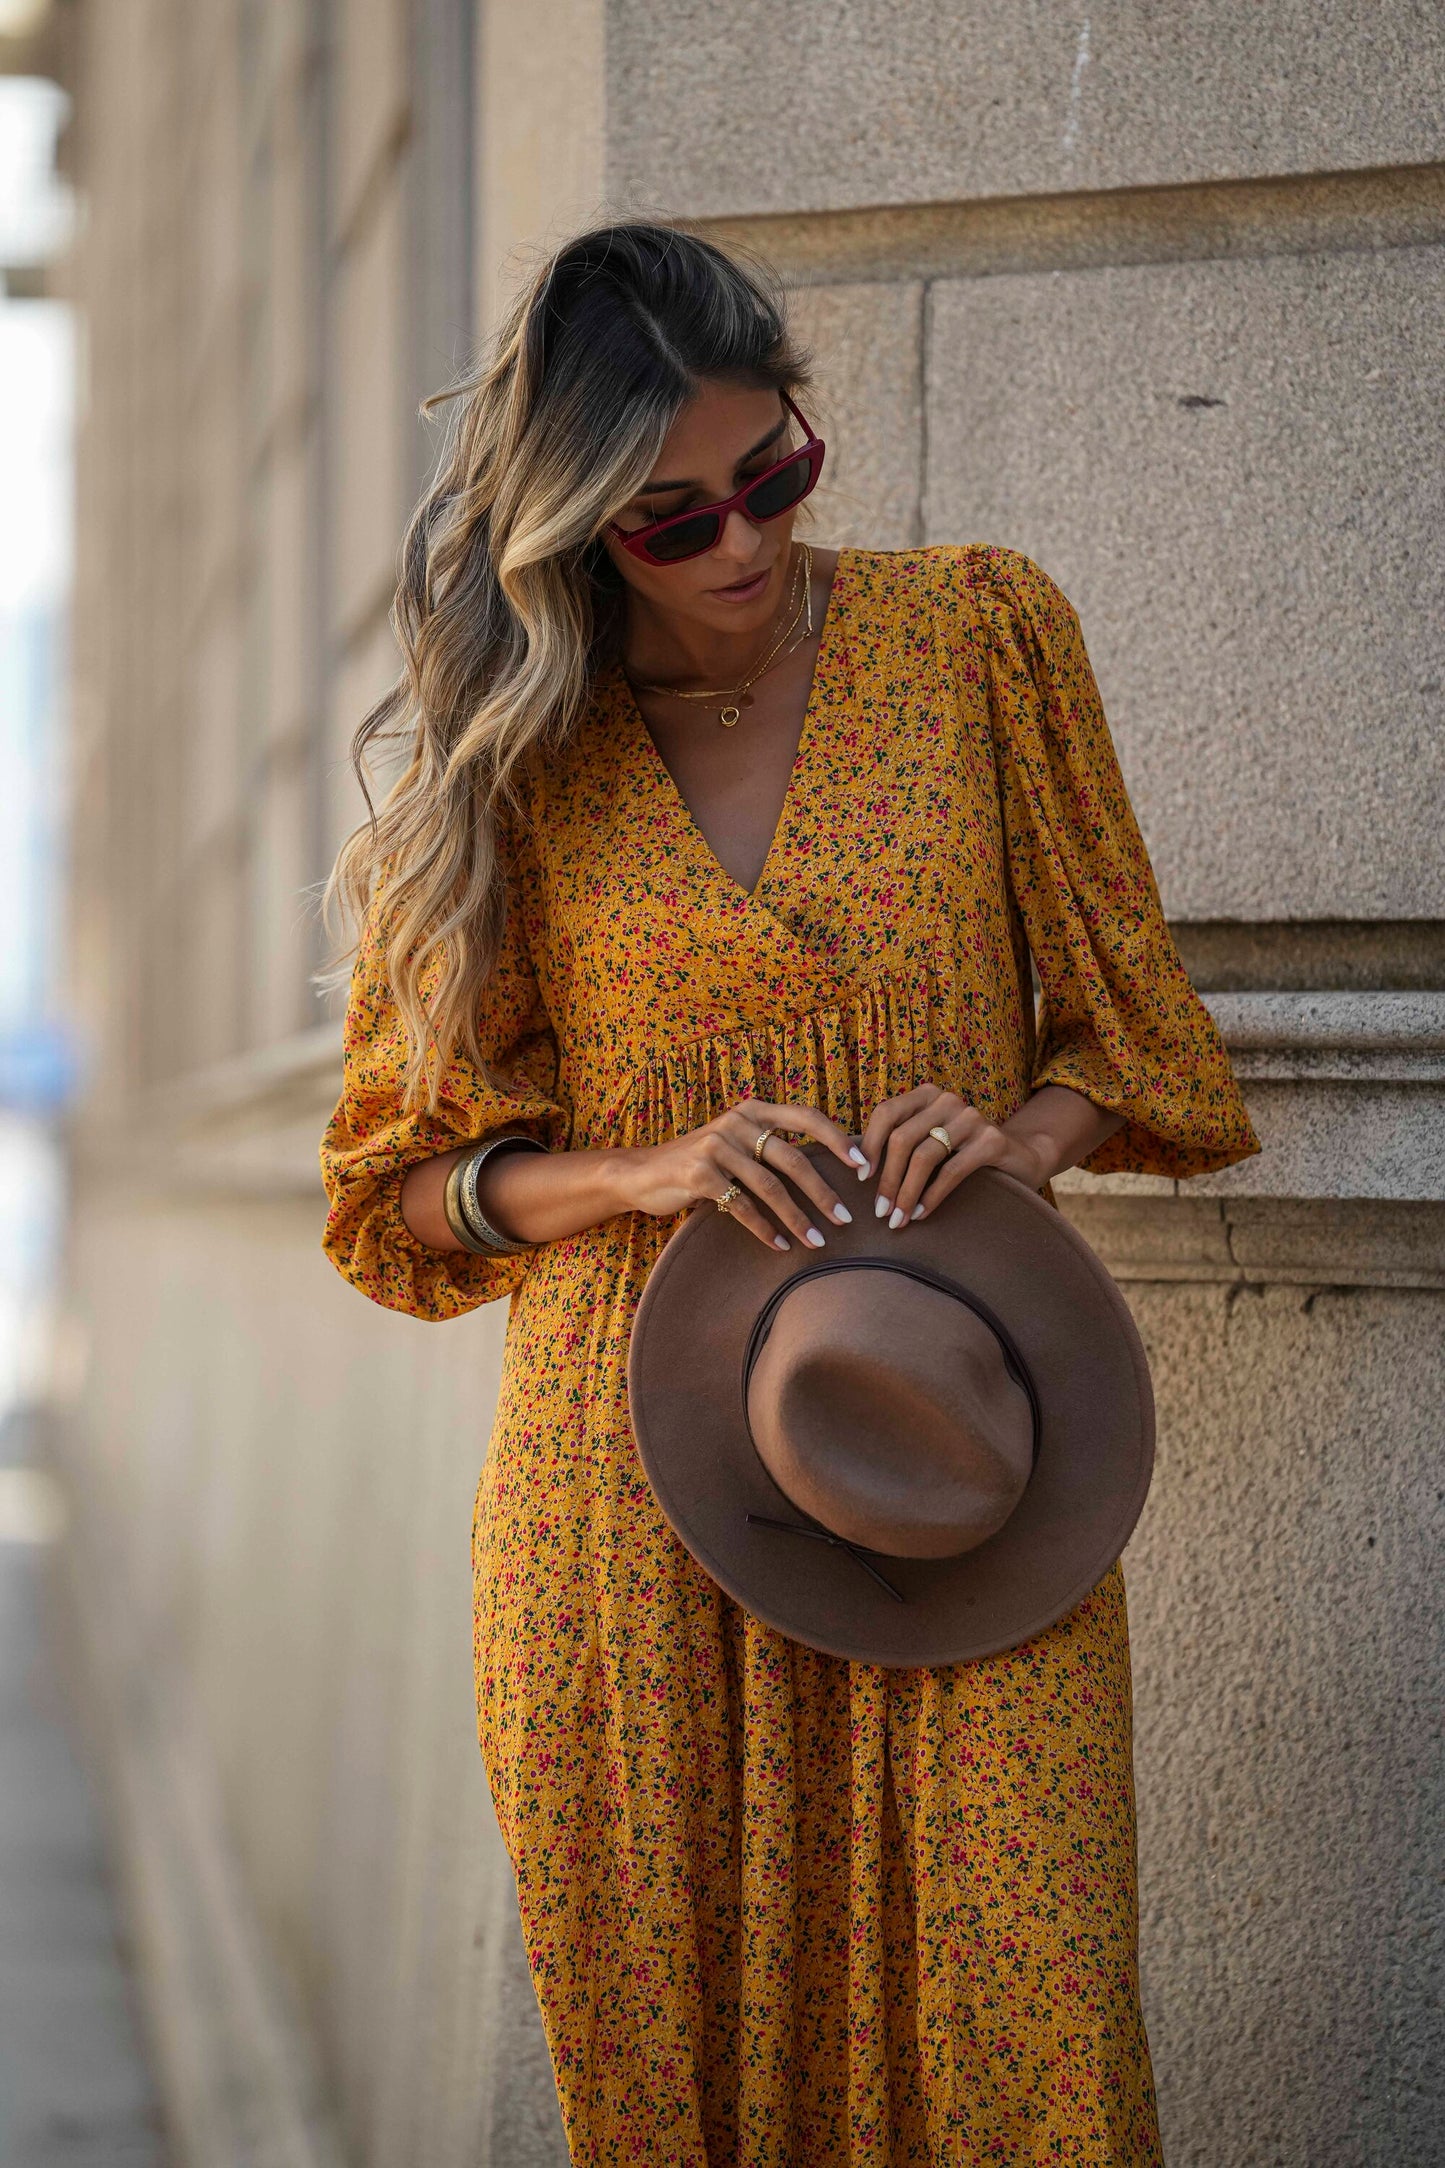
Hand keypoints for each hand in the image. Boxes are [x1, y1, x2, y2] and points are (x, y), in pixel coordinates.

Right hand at [610, 1098, 865, 1250]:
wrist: (643, 1173)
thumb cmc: (701, 1164)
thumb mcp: (738, 1146)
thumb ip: (772, 1149)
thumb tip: (830, 1170)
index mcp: (753, 1110)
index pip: (806, 1117)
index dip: (837, 1140)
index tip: (864, 1167)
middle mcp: (736, 1121)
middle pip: (792, 1159)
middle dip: (822, 1193)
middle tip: (846, 1220)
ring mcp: (716, 1145)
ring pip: (769, 1187)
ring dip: (797, 1218)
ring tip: (817, 1242)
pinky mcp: (698, 1173)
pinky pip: (741, 1205)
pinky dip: (764, 1229)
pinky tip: (780, 1245)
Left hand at [858, 1086, 1051, 1229]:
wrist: (1020, 1157)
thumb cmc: (962, 1154)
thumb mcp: (929, 1141)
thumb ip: (901, 1145)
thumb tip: (857, 1170)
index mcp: (926, 1095)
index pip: (886, 1113)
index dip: (869, 1146)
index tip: (860, 1179)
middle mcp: (947, 1100)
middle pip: (902, 1138)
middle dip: (887, 1179)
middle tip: (879, 1212)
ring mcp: (972, 1117)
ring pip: (924, 1156)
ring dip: (906, 1193)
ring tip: (897, 1219)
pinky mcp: (992, 1140)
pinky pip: (951, 1171)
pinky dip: (932, 1196)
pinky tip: (921, 1214)